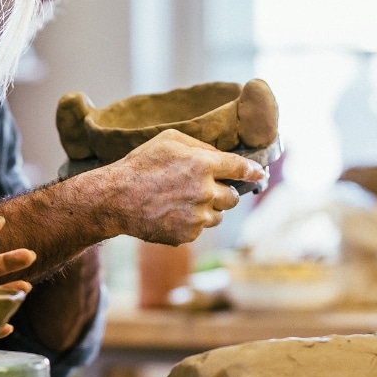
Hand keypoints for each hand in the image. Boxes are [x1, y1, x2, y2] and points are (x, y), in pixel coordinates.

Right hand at [105, 129, 263, 244]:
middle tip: (205, 188)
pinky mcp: (188, 235)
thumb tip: (220, 156)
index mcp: (204, 165)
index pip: (241, 169)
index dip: (253, 172)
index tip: (260, 174)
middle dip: (224, 192)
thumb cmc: (141, 165)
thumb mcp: (169, 141)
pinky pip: (199, 229)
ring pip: (217, 216)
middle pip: (233, 197)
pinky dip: (190, 222)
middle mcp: (206, 192)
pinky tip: (170, 213)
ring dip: (207, 209)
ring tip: (181, 201)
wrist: (116, 199)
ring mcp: (198, 217)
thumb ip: (200, 146)